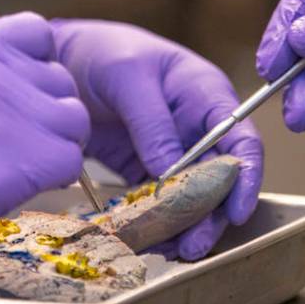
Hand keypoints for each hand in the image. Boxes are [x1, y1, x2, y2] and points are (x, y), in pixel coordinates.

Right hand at [0, 13, 89, 291]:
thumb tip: (22, 84)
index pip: (38, 32)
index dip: (40, 64)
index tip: (26, 91)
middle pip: (62, 80)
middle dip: (46, 111)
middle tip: (15, 141)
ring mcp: (14, 111)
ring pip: (74, 120)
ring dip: (56, 144)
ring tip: (17, 163)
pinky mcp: (30, 156)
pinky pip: (71, 160)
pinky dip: (56, 176)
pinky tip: (21, 184)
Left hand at [51, 19, 263, 260]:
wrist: (59, 60)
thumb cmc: (102, 51)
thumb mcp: (127, 75)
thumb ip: (151, 121)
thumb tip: (170, 172)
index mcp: (204, 94)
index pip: (240, 139)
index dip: (245, 176)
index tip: (236, 210)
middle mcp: (195, 127)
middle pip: (218, 178)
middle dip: (211, 214)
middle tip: (194, 245)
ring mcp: (170, 150)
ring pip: (189, 196)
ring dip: (184, 225)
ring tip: (173, 251)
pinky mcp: (143, 169)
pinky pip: (156, 200)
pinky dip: (154, 221)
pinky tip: (147, 240)